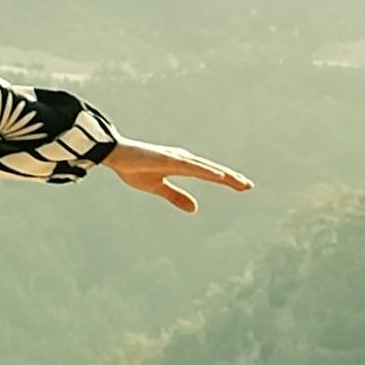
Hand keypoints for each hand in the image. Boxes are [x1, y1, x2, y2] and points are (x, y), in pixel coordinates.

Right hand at [104, 141, 251, 215]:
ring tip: (240, 182)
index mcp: (181, 165)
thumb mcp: (157, 187)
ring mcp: (176, 158)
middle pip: (212, 170)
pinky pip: (192, 166)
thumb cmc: (134, 167)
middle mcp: (183, 159)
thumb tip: (195, 209)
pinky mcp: (168, 159)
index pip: (209, 174)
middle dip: (231, 178)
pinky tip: (219, 176)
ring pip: (206, 168)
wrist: (115, 155)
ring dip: (224, 175)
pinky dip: (207, 171)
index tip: (243, 186)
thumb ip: (176, 196)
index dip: (227, 179)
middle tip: (249, 186)